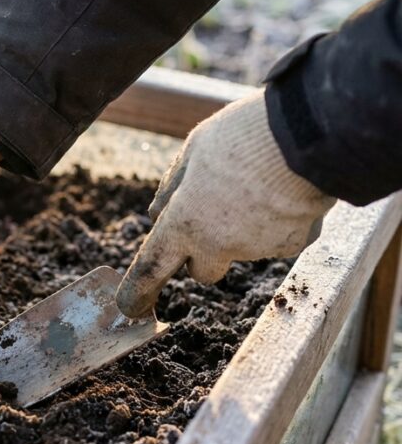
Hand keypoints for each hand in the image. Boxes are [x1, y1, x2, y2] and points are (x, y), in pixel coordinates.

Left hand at [116, 90, 335, 316]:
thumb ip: (172, 186)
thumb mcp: (194, 149)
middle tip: (214, 217)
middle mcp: (219, 245)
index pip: (151, 270)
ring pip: (243, 249)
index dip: (137, 292)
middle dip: (201, 254)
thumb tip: (158, 213)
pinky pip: (279, 236)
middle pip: (202, 272)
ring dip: (243, 229)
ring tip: (259, 183)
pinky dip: (278, 220)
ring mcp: (259, 249)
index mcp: (184, 224)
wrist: (311, 134)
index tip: (131, 308)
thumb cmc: (243, 136)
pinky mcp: (295, 243)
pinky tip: (285, 189)